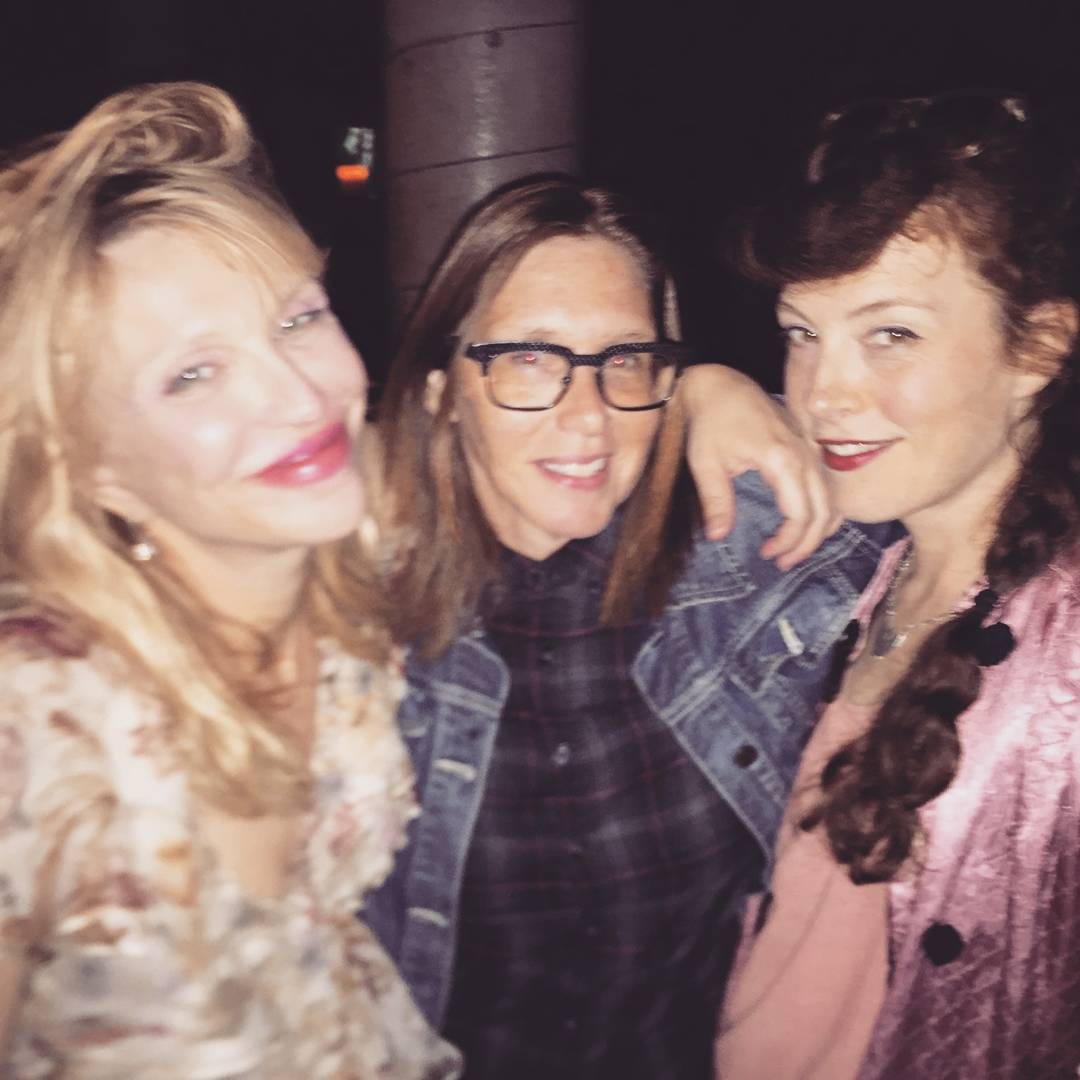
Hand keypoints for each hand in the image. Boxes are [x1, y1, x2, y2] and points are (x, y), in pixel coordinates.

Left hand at [679, 365, 839, 568]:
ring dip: (818, 530)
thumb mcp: (705, 462)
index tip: (766, 554)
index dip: (788, 541)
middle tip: (782, 563)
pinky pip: (828, 486)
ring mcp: (811, 449)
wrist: (720, 384)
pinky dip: (823, 510)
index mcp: (782, 459)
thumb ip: (715, 500)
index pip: (801, 514)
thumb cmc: (710, 421)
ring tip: (793, 550)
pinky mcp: (808, 447)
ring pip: (832, 500)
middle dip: (806, 544)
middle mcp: (805, 455)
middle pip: (824, 512)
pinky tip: (806, 525)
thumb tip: (718, 537)